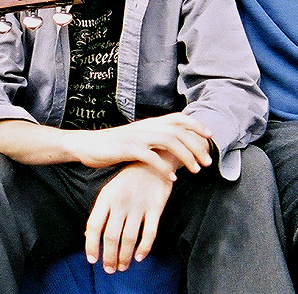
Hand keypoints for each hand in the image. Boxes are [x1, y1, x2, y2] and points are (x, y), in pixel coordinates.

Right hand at [65, 113, 212, 179]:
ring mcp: (137, 136)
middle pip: (178, 130)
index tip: (210, 136)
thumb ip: (154, 139)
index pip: (178, 117)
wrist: (87, 145)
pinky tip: (172, 179)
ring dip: (185, 156)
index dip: (196, 124)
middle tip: (207, 162)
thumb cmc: (113, 145)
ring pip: (169, 141)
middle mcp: (146, 127)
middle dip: (197, 145)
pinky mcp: (127, 149)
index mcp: (149, 123)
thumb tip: (174, 146)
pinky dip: (164, 168)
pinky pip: (151, 157)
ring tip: (195, 170)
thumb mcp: (137, 138)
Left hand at [85, 160, 173, 273]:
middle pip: (111, 236)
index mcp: (106, 197)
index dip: (91, 245)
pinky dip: (144, 248)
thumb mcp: (110, 190)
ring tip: (123, 267)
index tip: (92, 260)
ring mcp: (138, 205)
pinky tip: (139, 257)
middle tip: (109, 269)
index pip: (94, 226)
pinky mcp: (155, 207)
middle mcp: (120, 202)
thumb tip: (88, 234)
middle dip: (109, 257)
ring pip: (129, 238)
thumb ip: (101, 212)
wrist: (154, 159)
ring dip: (125, 256)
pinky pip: (149, 233)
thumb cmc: (128, 179)